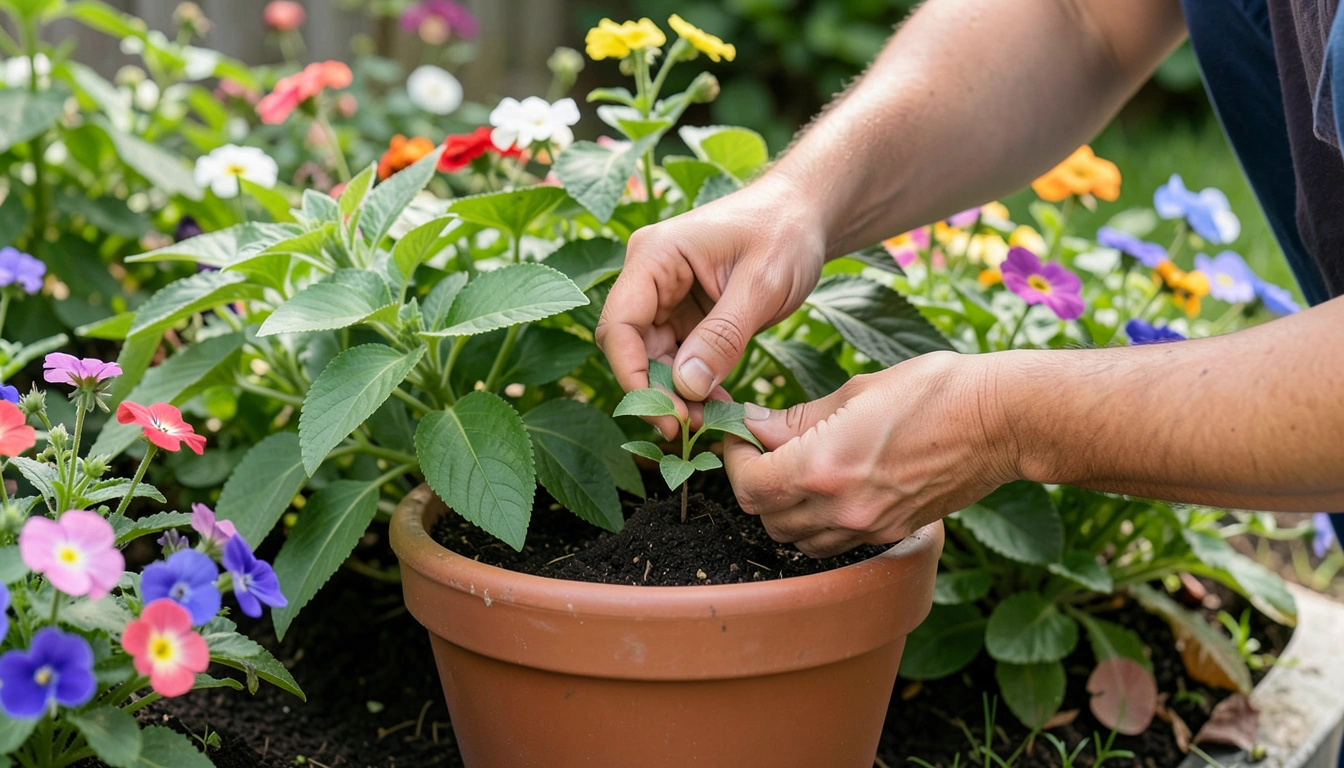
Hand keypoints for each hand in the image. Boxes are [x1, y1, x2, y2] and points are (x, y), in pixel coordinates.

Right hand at [596, 176, 825, 437]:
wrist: (806, 212)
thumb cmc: (785, 231)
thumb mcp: (762, 284)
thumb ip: (723, 335)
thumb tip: (686, 387)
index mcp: (653, 256)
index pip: (619, 326)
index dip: (633, 377)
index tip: (665, 417)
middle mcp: (648, 276)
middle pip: (631, 347)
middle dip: (656, 392)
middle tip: (690, 428)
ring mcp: (665, 296)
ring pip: (652, 358)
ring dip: (675, 393)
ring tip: (709, 421)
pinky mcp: (685, 313)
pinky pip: (677, 357)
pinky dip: (694, 384)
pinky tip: (718, 404)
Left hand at [724, 351, 1021, 557]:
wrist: (1001, 421)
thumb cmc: (934, 391)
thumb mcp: (855, 391)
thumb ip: (798, 419)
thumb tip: (755, 425)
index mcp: (824, 467)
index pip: (748, 484)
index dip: (733, 459)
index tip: (738, 434)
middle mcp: (842, 508)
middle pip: (765, 516)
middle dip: (753, 482)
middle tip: (761, 448)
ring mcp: (869, 528)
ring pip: (796, 539)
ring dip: (782, 508)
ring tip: (792, 469)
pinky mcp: (892, 534)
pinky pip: (833, 544)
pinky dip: (817, 524)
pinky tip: (828, 489)